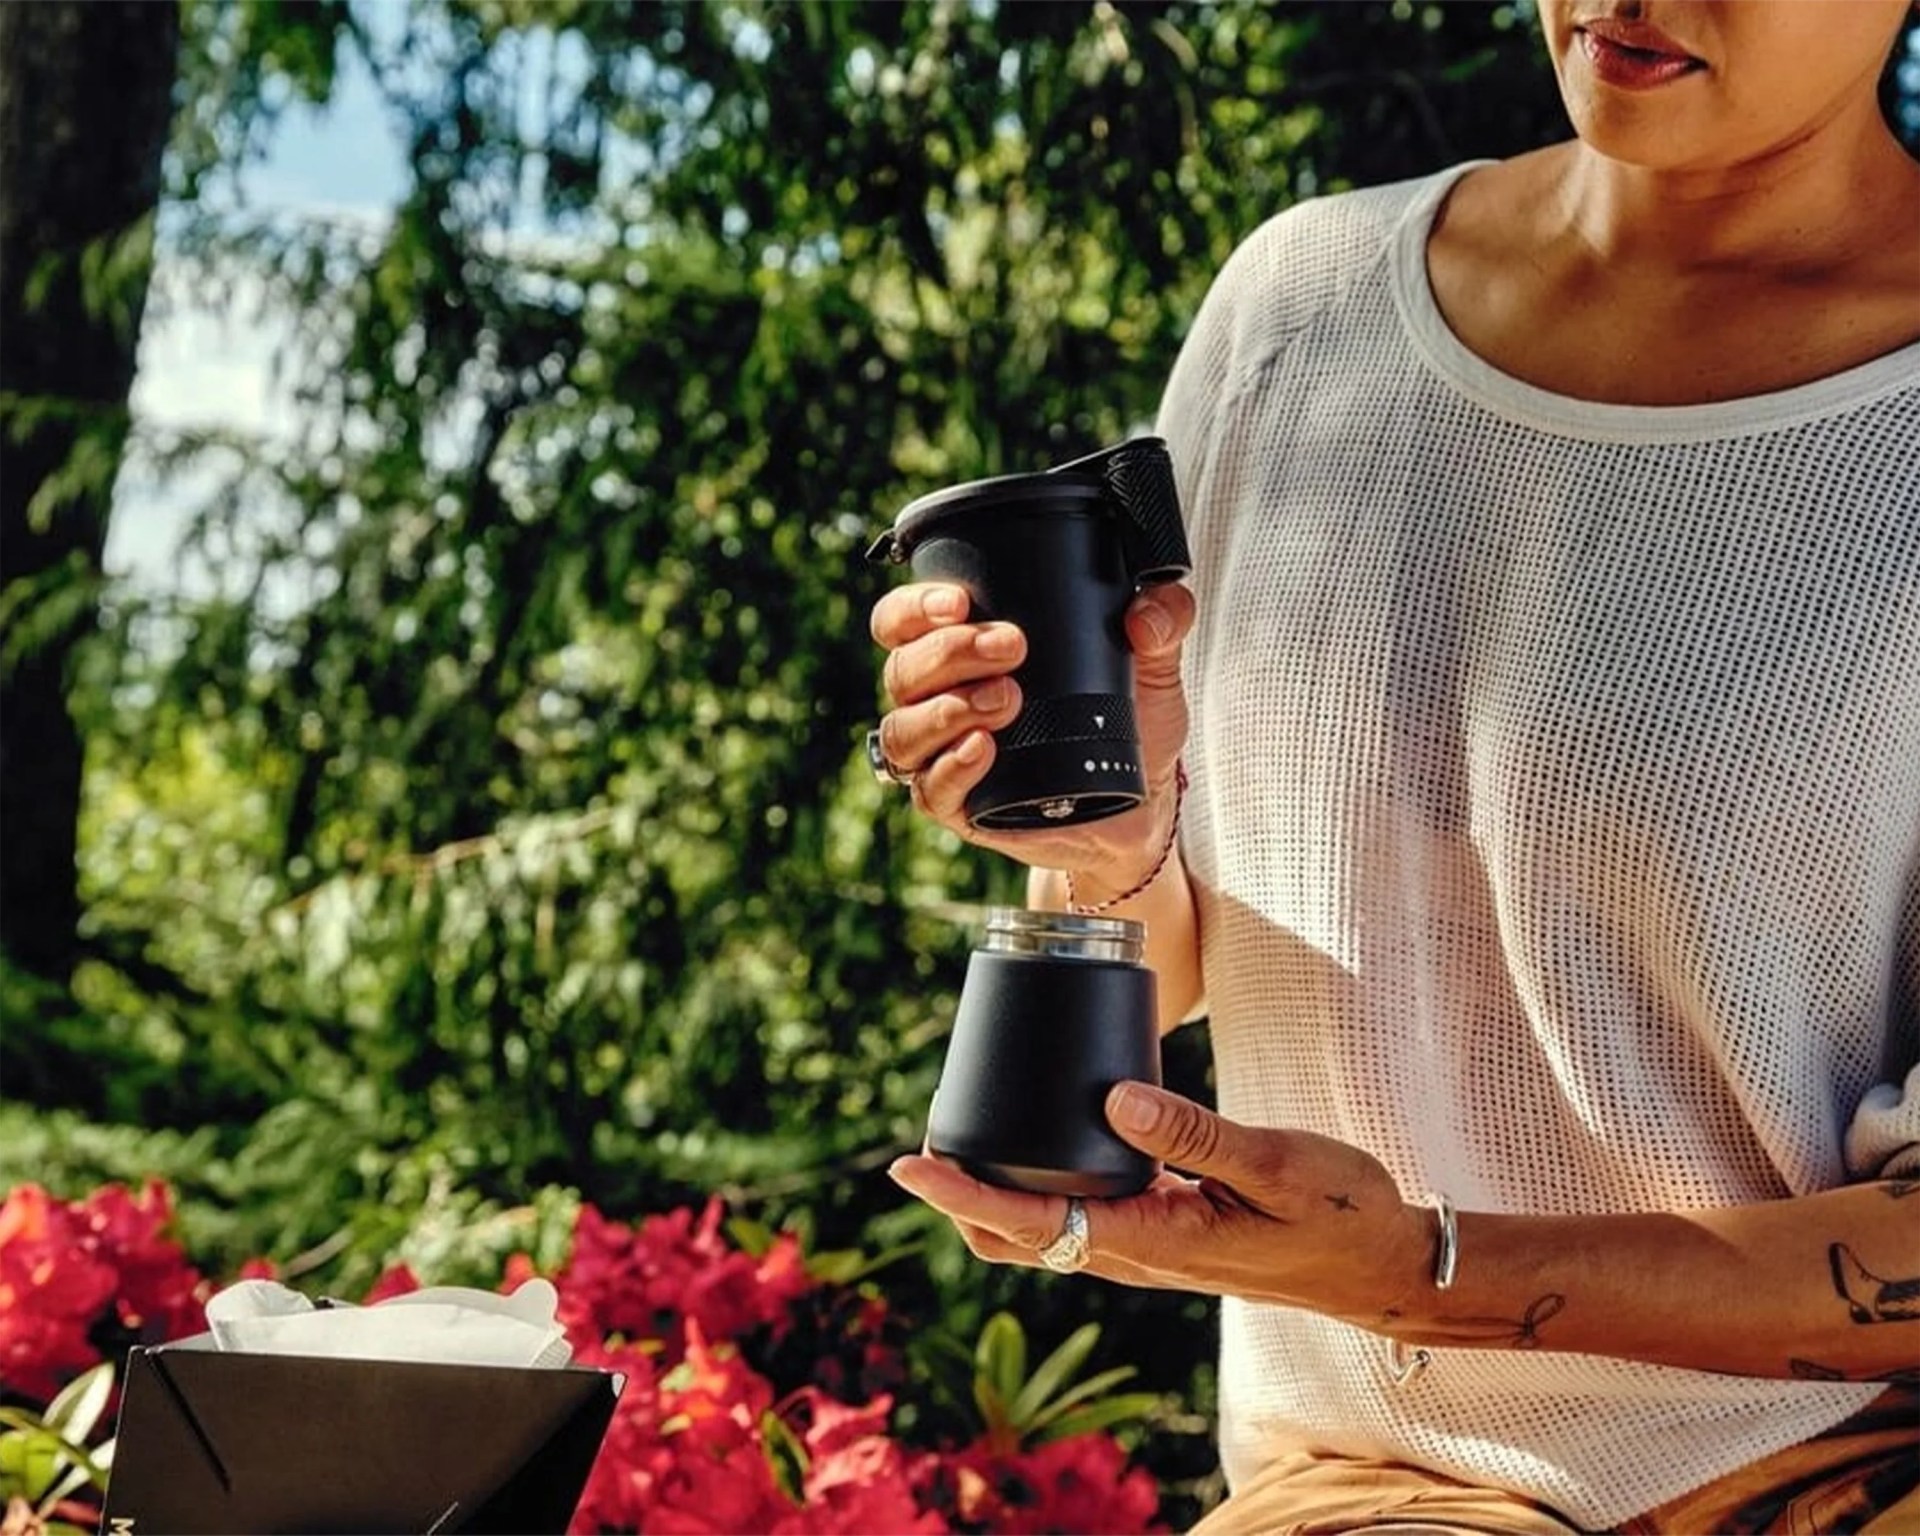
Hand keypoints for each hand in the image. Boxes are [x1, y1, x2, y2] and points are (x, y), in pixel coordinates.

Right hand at [867, 580, 1195, 890]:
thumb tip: (1149, 612)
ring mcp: (945, 756)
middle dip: (949, 651)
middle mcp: (941, 700)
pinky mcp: (960, 807)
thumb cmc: (1130, 724)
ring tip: (1006, 700)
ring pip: (904, 730)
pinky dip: (951, 767)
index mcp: (964, 652)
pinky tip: (984, 749)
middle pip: (904, 670)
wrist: (1143, 805)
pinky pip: (929, 789)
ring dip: (947, 710)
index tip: (960, 601)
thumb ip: (1164, 620)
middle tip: (1012, 645)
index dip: (915, 608)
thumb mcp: (1153, 666)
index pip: (904, 621)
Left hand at [888, 1082, 1432, 1331]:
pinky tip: (1035, 1139)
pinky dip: (1038, 1185)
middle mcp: (1136, 1254)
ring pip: (1043, 1231)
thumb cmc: (1337, 1210)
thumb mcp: (1276, 1164)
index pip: (1034, 1221)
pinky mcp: (1161, 1229)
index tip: (909, 1167)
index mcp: (1154, 1241)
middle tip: (920, 1139)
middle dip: (960, 1198)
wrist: (1377, 1259)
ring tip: (954, 1136)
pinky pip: (1078, 1213)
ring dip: (991, 1195)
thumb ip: (1196, 1134)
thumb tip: (1112, 1099)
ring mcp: (1146, 1247)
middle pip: (1018, 1237)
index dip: (964, 1195)